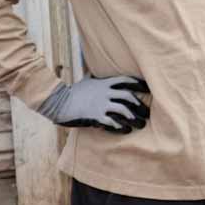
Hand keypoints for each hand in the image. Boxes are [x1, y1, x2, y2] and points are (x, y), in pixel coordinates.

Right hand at [35, 75, 149, 133]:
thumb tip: (95, 74)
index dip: (138, 84)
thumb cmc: (72, 93)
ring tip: (140, 124)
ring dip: (133, 117)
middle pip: (128, 96)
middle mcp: (105, 92)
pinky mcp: (95, 115)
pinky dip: (120, 126)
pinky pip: (112, 121)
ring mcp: (100, 104)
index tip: (148, 88)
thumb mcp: (86, 82)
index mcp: (104, 83)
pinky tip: (125, 130)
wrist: (57, 102)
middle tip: (147, 112)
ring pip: (123, 109)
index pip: (125, 80)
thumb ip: (94, 79)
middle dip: (139, 104)